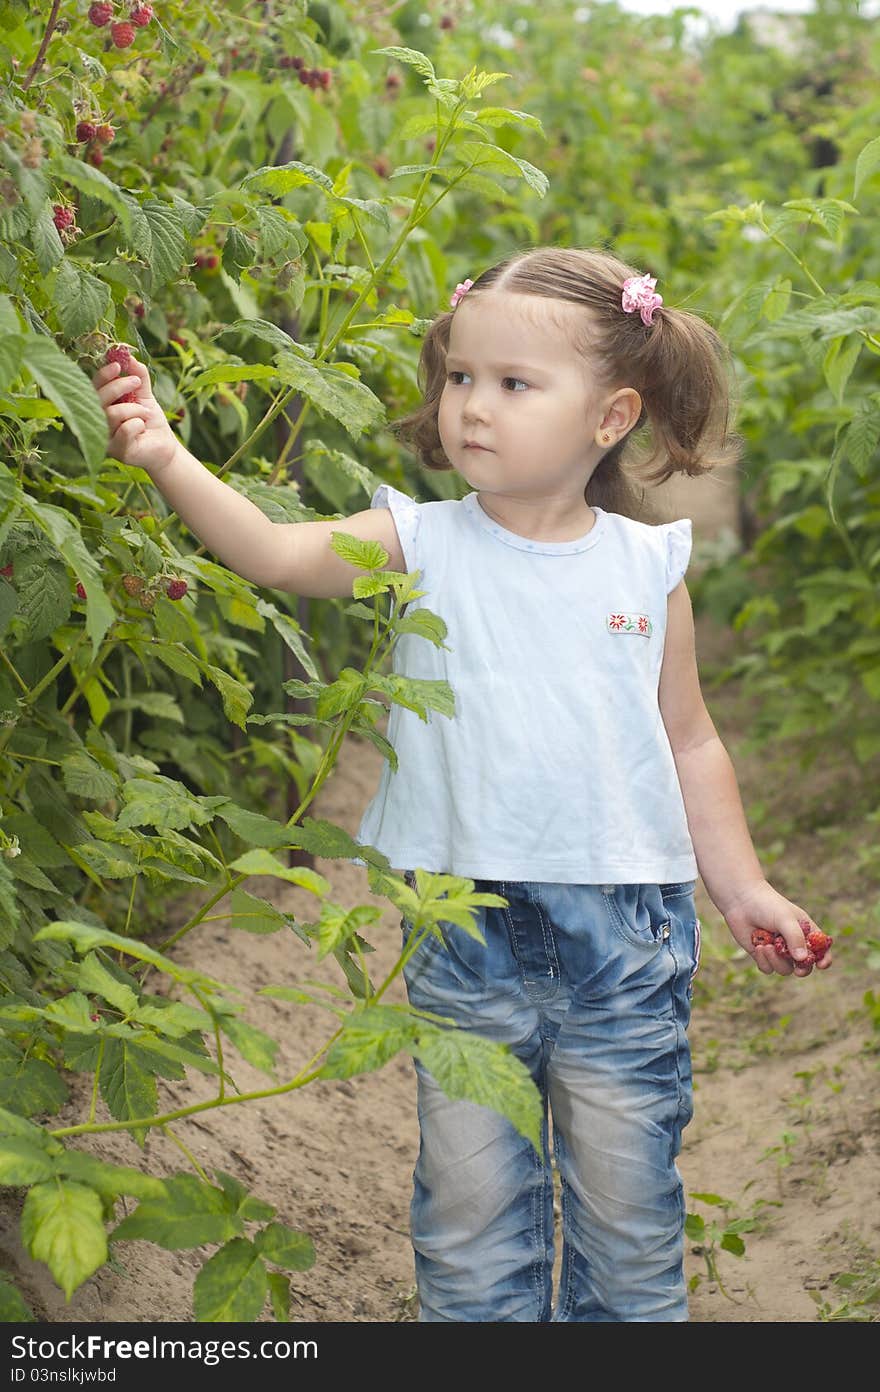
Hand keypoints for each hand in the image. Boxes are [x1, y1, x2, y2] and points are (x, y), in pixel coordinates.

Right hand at [92, 355, 179, 475]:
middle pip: (98, 399)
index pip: (94, 387)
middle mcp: (98, 421)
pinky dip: (137, 424)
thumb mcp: (144, 394)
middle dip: (118, 386)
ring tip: (146, 413)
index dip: (103, 375)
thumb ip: (138, 375)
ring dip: (134, 408)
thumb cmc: (150, 420)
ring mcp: (105, 438)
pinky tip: (143, 428)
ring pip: (112, 414)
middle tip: (136, 382)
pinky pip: (124, 430)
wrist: (164, 446)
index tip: (117, 364)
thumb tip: (129, 355)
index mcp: (101, 406)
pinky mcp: (117, 451)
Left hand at [722, 879, 832, 977]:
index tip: (822, 965)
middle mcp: (793, 943)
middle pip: (805, 965)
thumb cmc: (767, 906)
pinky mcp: (762, 955)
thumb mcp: (785, 919)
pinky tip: (758, 946)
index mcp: (805, 931)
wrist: (741, 902)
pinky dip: (764, 960)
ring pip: (784, 969)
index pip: (821, 949)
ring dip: (776, 961)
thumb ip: (794, 938)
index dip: (824, 959)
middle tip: (798, 971)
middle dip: (803, 970)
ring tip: (766, 946)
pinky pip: (768, 968)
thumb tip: (802, 959)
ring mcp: (778, 951)